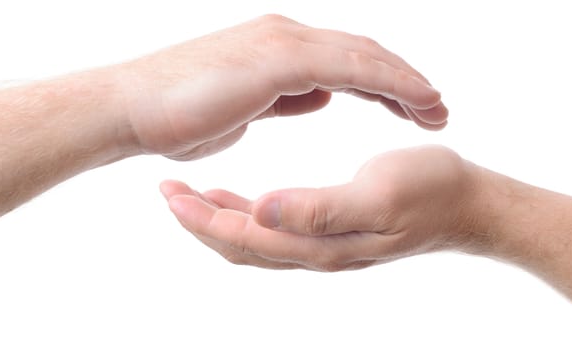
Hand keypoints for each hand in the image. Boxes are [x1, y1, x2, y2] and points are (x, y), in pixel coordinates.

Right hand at [118, 14, 447, 160]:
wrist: (133, 109)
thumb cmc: (181, 116)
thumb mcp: (250, 107)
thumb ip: (289, 97)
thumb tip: (321, 94)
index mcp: (281, 49)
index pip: (347, 60)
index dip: (385, 82)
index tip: (412, 107)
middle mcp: (287, 36)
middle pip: (364, 53)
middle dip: (405, 80)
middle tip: (437, 107)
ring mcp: (284, 43)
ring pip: (365, 56)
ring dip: (407, 81)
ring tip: (437, 108)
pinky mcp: (280, 58)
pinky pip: (351, 67)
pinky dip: (389, 82)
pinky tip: (417, 100)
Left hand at [160, 145, 479, 270]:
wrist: (469, 204)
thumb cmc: (431, 192)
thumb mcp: (377, 194)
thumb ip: (318, 208)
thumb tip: (259, 211)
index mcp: (321, 243)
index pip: (246, 238)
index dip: (204, 219)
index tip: (170, 194)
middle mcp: (317, 249)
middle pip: (242, 246)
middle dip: (200, 222)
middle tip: (167, 191)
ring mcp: (325, 242)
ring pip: (256, 240)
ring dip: (219, 220)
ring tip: (190, 194)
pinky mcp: (334, 228)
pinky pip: (278, 229)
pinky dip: (248, 216)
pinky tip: (238, 198)